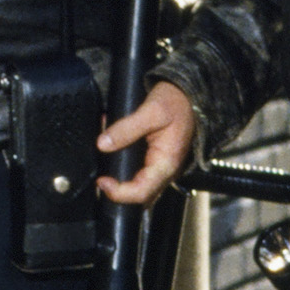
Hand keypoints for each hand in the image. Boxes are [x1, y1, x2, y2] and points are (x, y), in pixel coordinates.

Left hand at [96, 80, 195, 207]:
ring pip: (139, 188)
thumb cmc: (176, 101)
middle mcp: (165, 170)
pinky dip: (124, 169)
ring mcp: (161, 167)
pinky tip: (113, 153)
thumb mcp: (151, 110)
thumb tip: (102, 144)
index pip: (141, 192)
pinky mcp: (156, 160)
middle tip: (101, 179)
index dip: (119, 193)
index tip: (101, 181)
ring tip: (104, 167)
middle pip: (140, 196)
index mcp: (166, 163)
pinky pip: (139, 174)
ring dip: (120, 181)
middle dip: (117, 191)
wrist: (189, 94)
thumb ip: (126, 128)